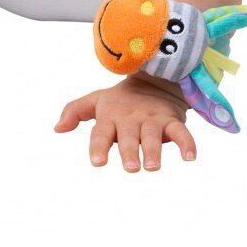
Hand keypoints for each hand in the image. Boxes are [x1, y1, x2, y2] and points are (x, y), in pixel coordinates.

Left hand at [54, 74, 196, 171]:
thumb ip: (75, 112)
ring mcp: (151, 119)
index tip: (98, 162)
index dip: (99, 146)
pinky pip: (181, 131)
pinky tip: (190, 156)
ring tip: (152, 166)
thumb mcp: (96, 101)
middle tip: (130, 168)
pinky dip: (187, 143)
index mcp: (110, 117)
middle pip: (128, 136)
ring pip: (153, 135)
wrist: (152, 79)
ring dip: (153, 150)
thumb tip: (57, 128)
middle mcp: (130, 119)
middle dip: (129, 150)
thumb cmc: (119, 100)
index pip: (101, 132)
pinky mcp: (171, 120)